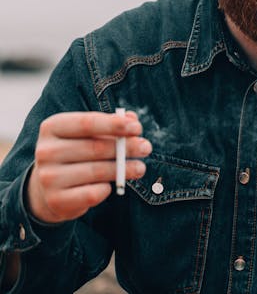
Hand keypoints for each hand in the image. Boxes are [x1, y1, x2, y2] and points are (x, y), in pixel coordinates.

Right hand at [27, 111, 151, 223]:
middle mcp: (46, 151)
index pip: (87, 123)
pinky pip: (93, 193)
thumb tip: (132, 119)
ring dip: (125, 169)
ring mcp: (48, 177)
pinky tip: (109, 185)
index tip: (137, 128)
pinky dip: (107, 188)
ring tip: (140, 168)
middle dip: (126, 148)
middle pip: (96, 148)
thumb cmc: (76, 153)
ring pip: (98, 171)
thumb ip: (111, 124)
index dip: (114, 125)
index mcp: (52, 127)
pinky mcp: (57, 200)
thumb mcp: (89, 134)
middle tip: (146, 148)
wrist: (48, 188)